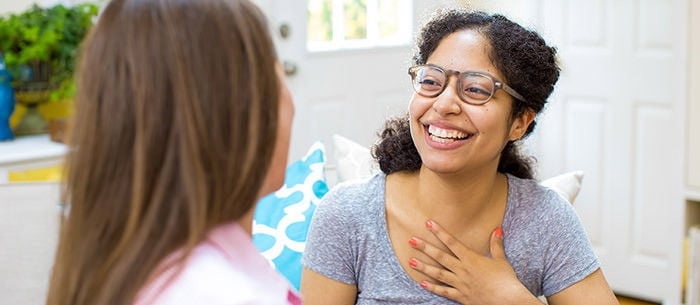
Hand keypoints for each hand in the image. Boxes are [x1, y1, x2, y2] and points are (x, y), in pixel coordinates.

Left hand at [407, 220, 541, 304]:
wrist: (507, 301)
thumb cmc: (506, 280)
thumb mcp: (501, 260)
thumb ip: (496, 245)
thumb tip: (497, 229)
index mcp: (471, 259)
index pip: (452, 242)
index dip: (439, 232)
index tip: (428, 223)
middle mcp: (462, 270)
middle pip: (440, 256)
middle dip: (425, 247)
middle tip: (411, 240)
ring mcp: (460, 284)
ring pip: (438, 274)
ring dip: (424, 267)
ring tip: (411, 261)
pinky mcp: (460, 296)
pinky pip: (444, 291)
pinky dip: (433, 287)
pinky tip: (422, 283)